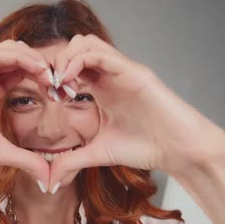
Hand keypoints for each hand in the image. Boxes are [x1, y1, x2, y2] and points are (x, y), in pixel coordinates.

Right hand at [0, 40, 54, 184]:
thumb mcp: (1, 153)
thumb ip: (26, 161)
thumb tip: (49, 178)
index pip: (23, 72)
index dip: (45, 77)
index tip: (64, 92)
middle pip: (20, 55)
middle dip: (44, 65)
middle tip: (62, 82)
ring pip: (10, 49)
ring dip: (34, 58)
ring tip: (50, 75)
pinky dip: (19, 58)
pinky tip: (35, 71)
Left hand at [49, 34, 222, 187]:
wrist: (178, 151)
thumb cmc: (146, 147)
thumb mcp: (99, 153)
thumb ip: (73, 161)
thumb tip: (50, 180)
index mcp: (102, 87)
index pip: (72, 65)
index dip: (53, 74)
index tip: (46, 95)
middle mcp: (111, 74)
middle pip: (76, 46)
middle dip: (56, 62)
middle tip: (49, 86)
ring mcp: (123, 70)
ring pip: (86, 43)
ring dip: (66, 58)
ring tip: (59, 83)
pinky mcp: (134, 73)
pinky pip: (102, 55)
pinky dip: (79, 62)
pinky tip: (68, 83)